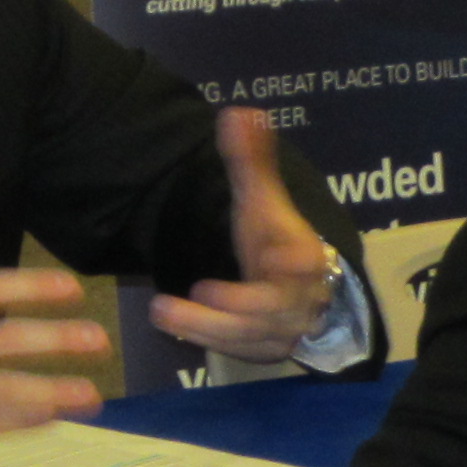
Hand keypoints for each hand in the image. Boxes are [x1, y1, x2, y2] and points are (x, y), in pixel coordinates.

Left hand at [146, 107, 341, 361]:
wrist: (292, 279)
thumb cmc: (271, 236)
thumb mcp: (259, 197)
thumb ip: (250, 160)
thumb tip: (241, 113)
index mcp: (306, 256)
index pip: (306, 264)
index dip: (290, 267)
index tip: (268, 262)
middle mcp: (303, 298)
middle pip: (270, 311)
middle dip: (228, 307)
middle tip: (186, 293)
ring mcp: (287, 329)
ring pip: (252, 337)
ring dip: (205, 328)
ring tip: (161, 312)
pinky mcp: (269, 349)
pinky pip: (243, 354)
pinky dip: (208, 343)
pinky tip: (177, 329)